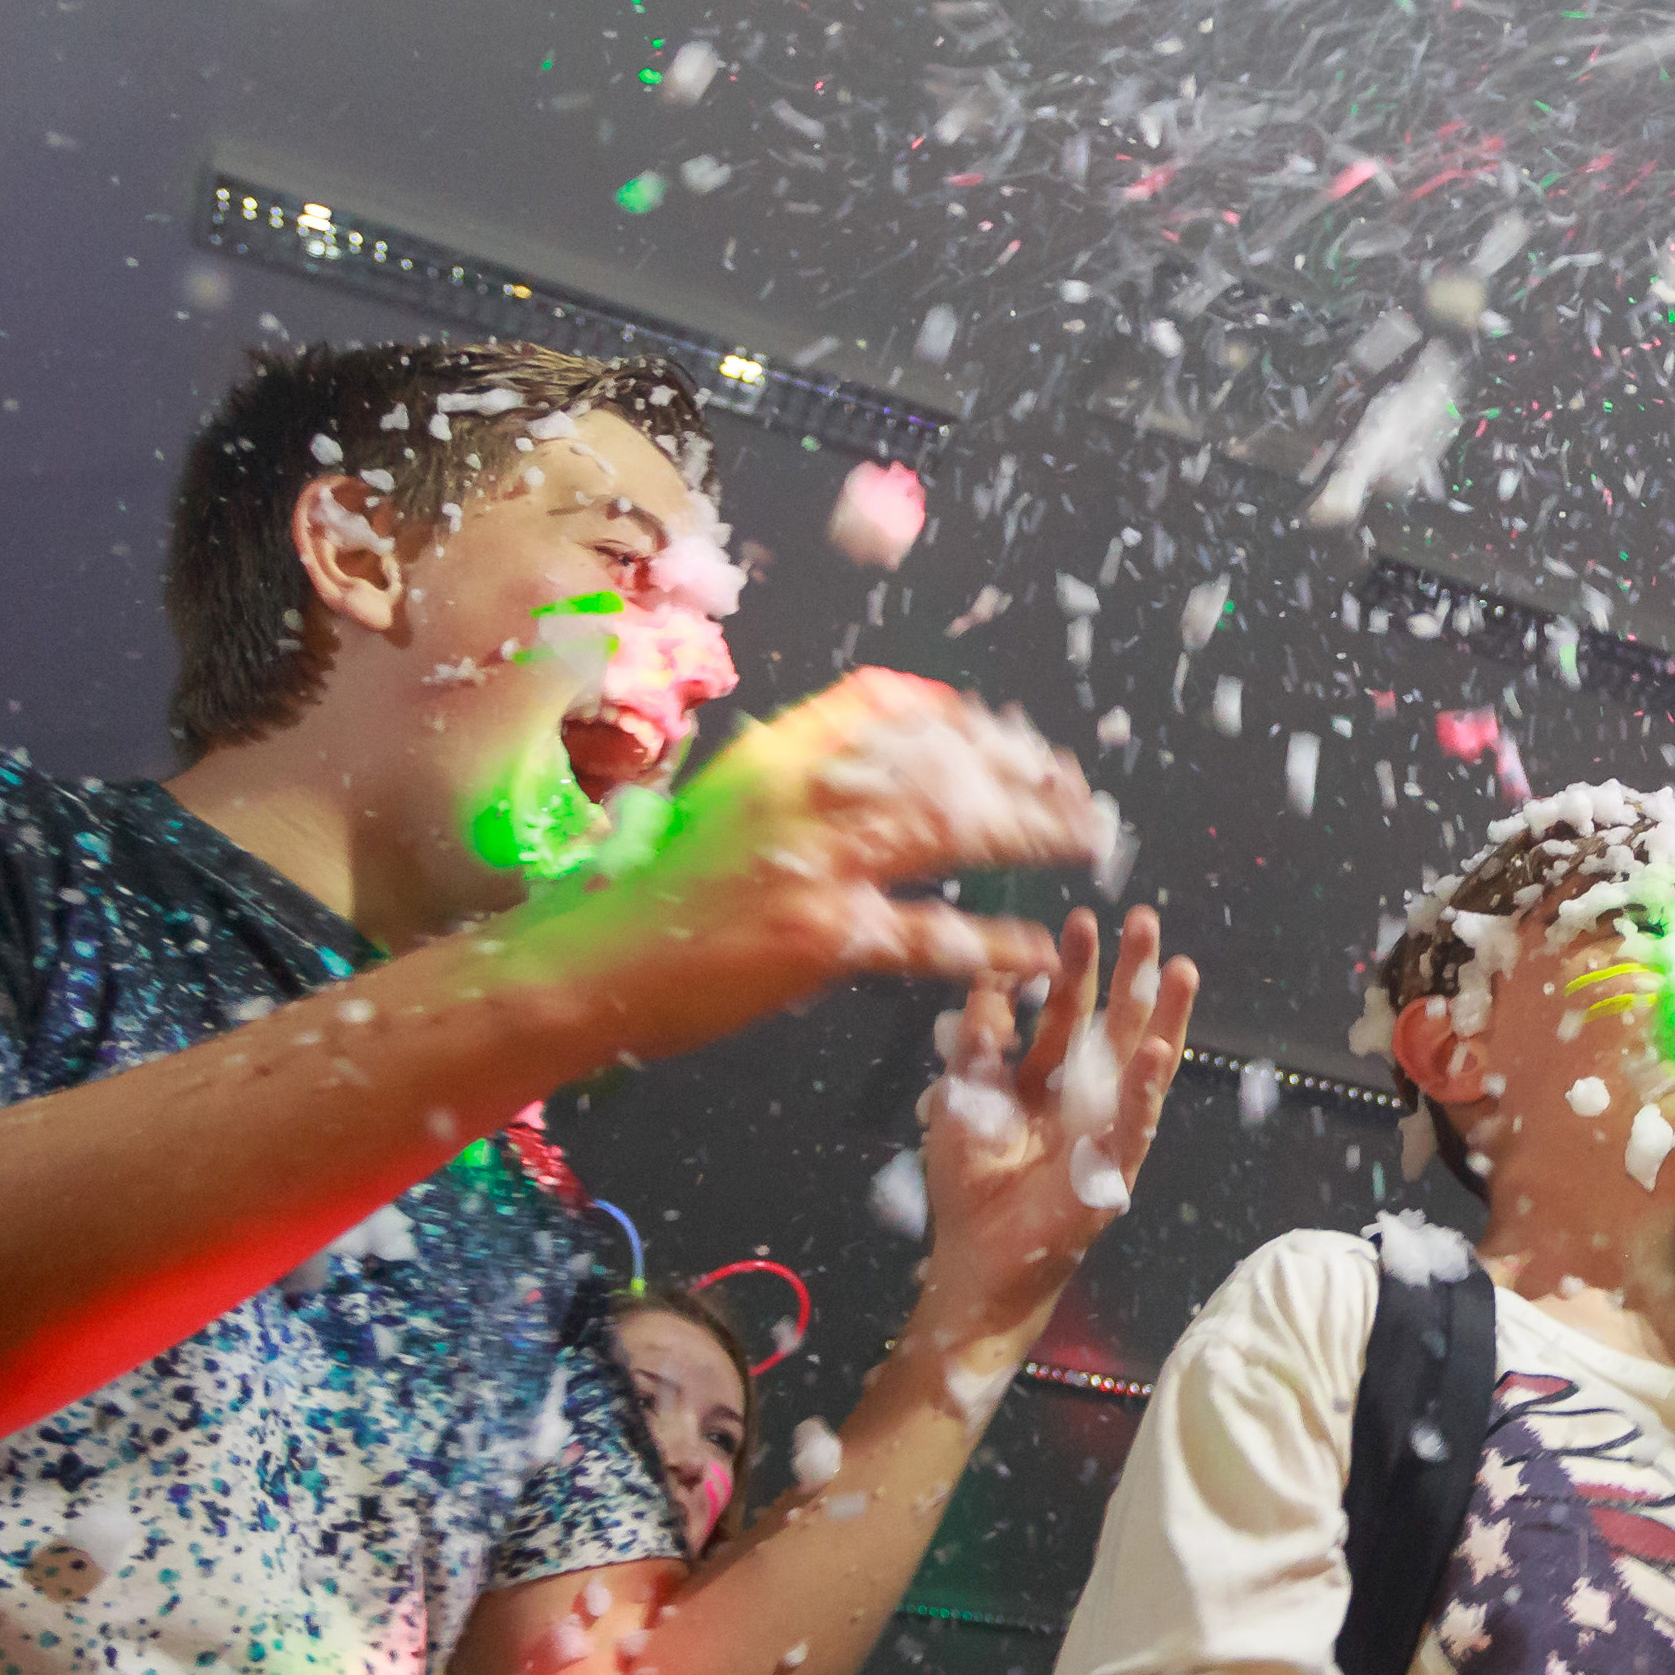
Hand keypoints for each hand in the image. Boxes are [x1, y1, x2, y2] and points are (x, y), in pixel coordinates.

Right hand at [515, 670, 1101, 1049]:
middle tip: (1075, 791)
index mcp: (776, 753)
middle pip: (942, 759)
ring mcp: (814, 862)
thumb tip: (870, 762)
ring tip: (1084, 844)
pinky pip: (933, 935)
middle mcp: (802, 791)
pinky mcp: (823, 937)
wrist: (590, 969)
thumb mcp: (721, 805)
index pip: (890, 706)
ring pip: (955, 829)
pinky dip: (995, 945)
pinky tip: (1039, 952)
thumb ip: (793, 778)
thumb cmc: (650, 897)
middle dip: (1022, 771)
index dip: (963, 719)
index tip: (1009, 738)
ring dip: (1032, 833)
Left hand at [914, 905, 1198, 1344]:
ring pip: (1141, 1064)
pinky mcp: (1112, 1171)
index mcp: (1048, 1081)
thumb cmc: (968, 1190)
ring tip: (1181, 967)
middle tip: (1147, 920)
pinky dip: (1146, 1088)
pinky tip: (1161, 1049)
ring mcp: (1104, 1132)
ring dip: (1163, 1016)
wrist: (974, 1264)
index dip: (1075, 968)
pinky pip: (1134, 1123)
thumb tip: (990, 975)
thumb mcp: (962, 1097)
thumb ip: (978, 1041)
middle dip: (1132, 973)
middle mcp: (1083, 1099)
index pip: (1068, 1011)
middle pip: (1115, 1023)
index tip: (1083, 919)